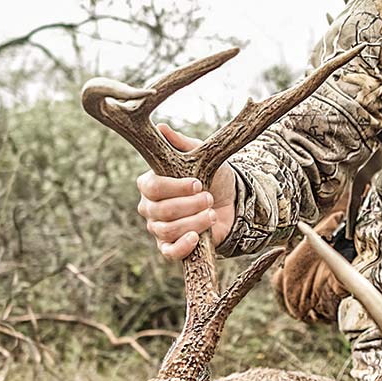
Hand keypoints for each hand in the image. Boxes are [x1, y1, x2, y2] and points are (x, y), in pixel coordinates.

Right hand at [135, 124, 237, 260]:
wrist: (231, 202)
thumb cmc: (212, 176)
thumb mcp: (201, 156)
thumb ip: (181, 144)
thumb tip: (161, 128)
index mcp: (151, 184)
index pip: (152, 187)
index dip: (175, 187)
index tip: (198, 182)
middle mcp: (150, 207)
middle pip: (160, 211)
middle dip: (189, 205)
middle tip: (209, 197)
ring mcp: (158, 229)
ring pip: (167, 230)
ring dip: (194, 221)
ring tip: (211, 212)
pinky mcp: (172, 247)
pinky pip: (169, 252)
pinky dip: (182, 246)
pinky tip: (196, 236)